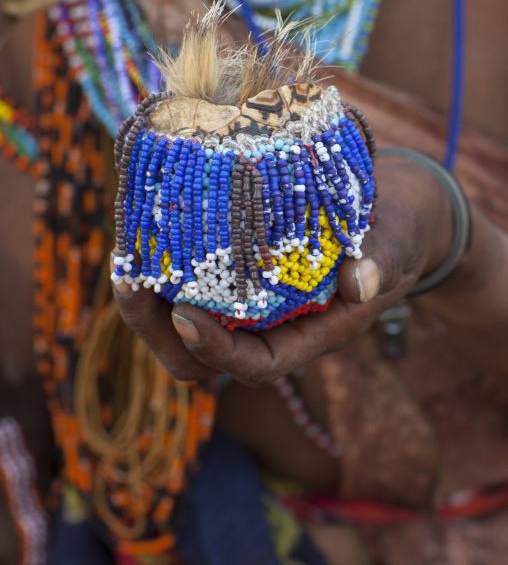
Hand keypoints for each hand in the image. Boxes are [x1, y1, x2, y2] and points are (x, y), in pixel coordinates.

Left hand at [112, 158, 451, 385]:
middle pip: (203, 354)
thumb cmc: (395, 234)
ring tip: (124, 253)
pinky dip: (166, 262)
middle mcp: (271, 324)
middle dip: (160, 328)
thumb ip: (385, 262)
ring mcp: (251, 298)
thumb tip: (363, 282)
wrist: (390, 211)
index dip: (217, 352)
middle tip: (129, 281)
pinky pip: (193, 278)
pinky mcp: (238, 266)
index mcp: (309, 334)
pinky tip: (148, 226)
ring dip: (151, 296)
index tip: (186, 317)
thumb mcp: (397, 245)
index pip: (255, 364)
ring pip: (187, 317)